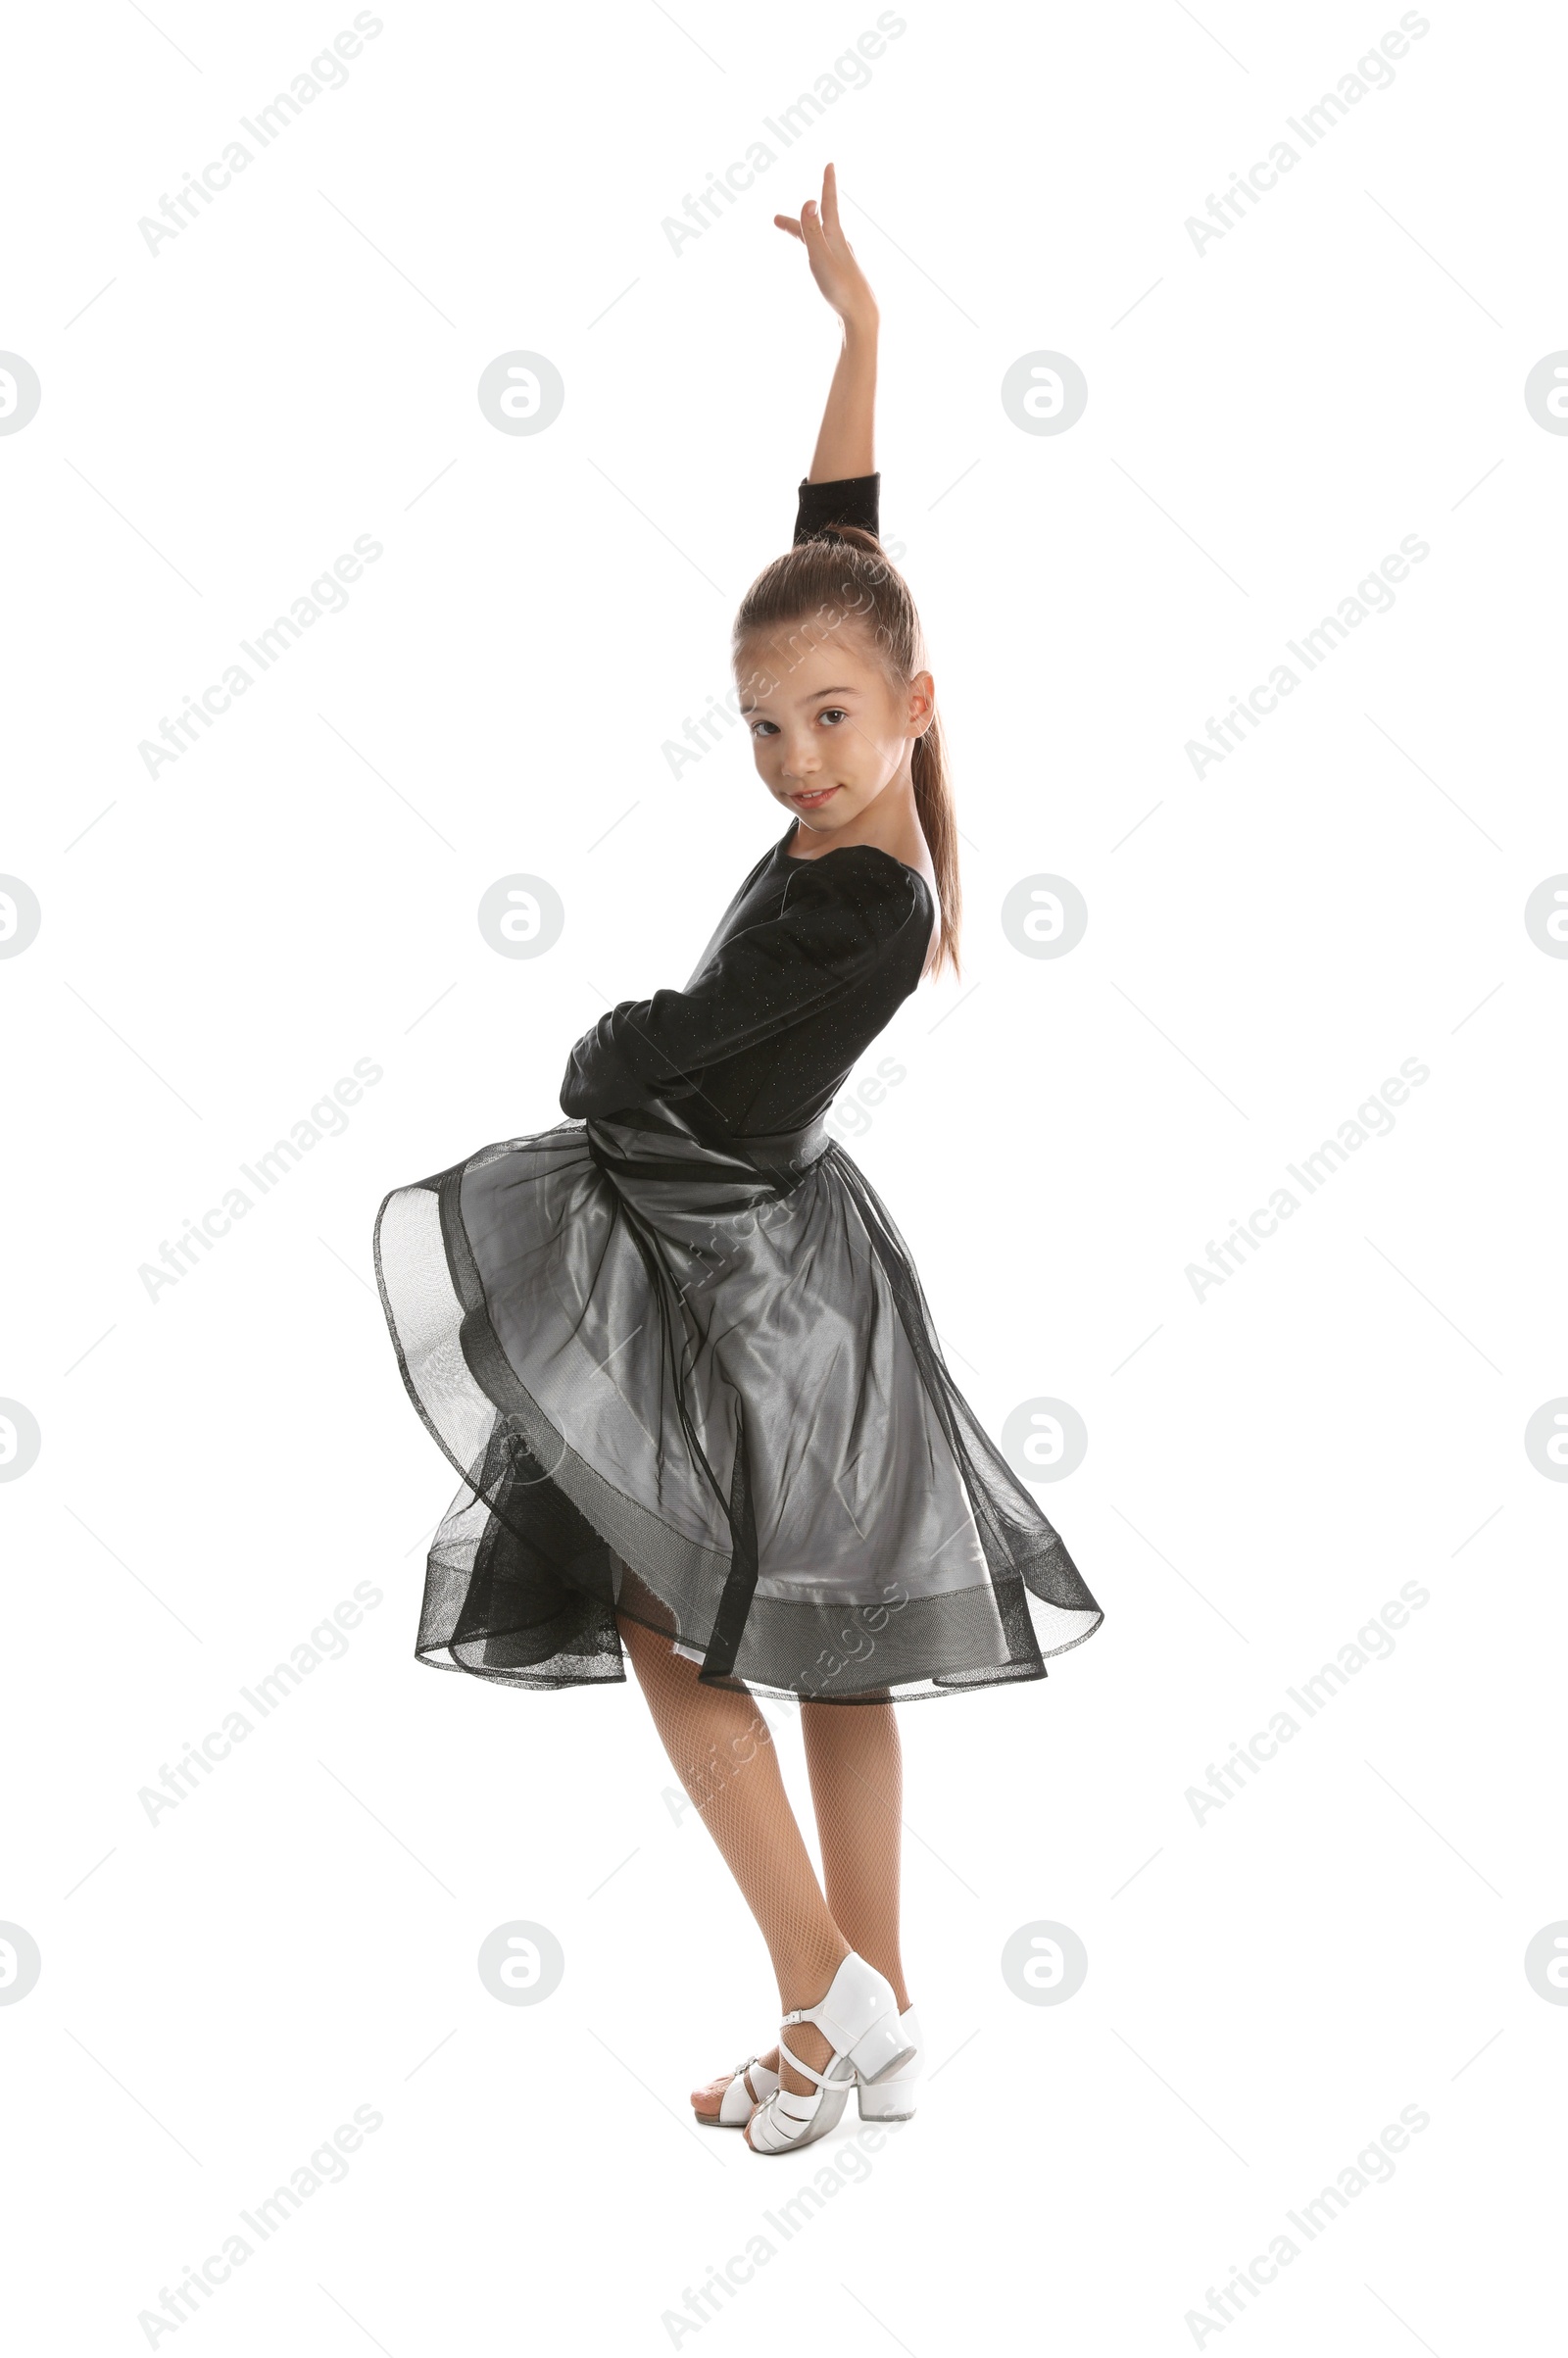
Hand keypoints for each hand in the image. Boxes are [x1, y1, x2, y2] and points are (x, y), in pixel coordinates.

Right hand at [774, 163, 877, 330]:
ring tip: (792, 236)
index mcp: (835, 237)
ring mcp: (841, 260)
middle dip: (797, 221)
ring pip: (818, 241)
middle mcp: (840, 245)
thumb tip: (809, 201)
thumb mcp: (820, 256)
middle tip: (776, 220)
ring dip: (803, 235)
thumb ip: (812, 230)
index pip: (829, 204)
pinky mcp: (841, 275)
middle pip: (815, 226)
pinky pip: (824, 256)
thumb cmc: (840, 287)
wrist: (861, 315)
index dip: (828, 184)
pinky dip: (814, 251)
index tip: (830, 165)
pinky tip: (818, 260)